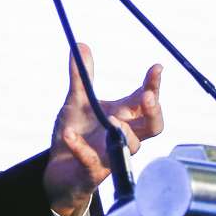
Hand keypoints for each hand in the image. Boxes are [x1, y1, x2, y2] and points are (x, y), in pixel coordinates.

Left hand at [42, 43, 163, 215]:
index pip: (145, 100)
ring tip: (111, 118)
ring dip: (123, 131)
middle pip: (153, 126)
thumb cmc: (78, 133)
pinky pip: (91, 161)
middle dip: (154, 112)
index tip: (157, 67)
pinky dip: (80, 147)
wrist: (59, 170)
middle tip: (147, 96)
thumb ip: (82, 76)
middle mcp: (123, 136)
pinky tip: (69, 134)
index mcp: (124, 116)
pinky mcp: (92, 172)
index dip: (153, 85)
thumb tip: (81, 44)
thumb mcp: (77, 101)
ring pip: (131, 147)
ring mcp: (110, 155)